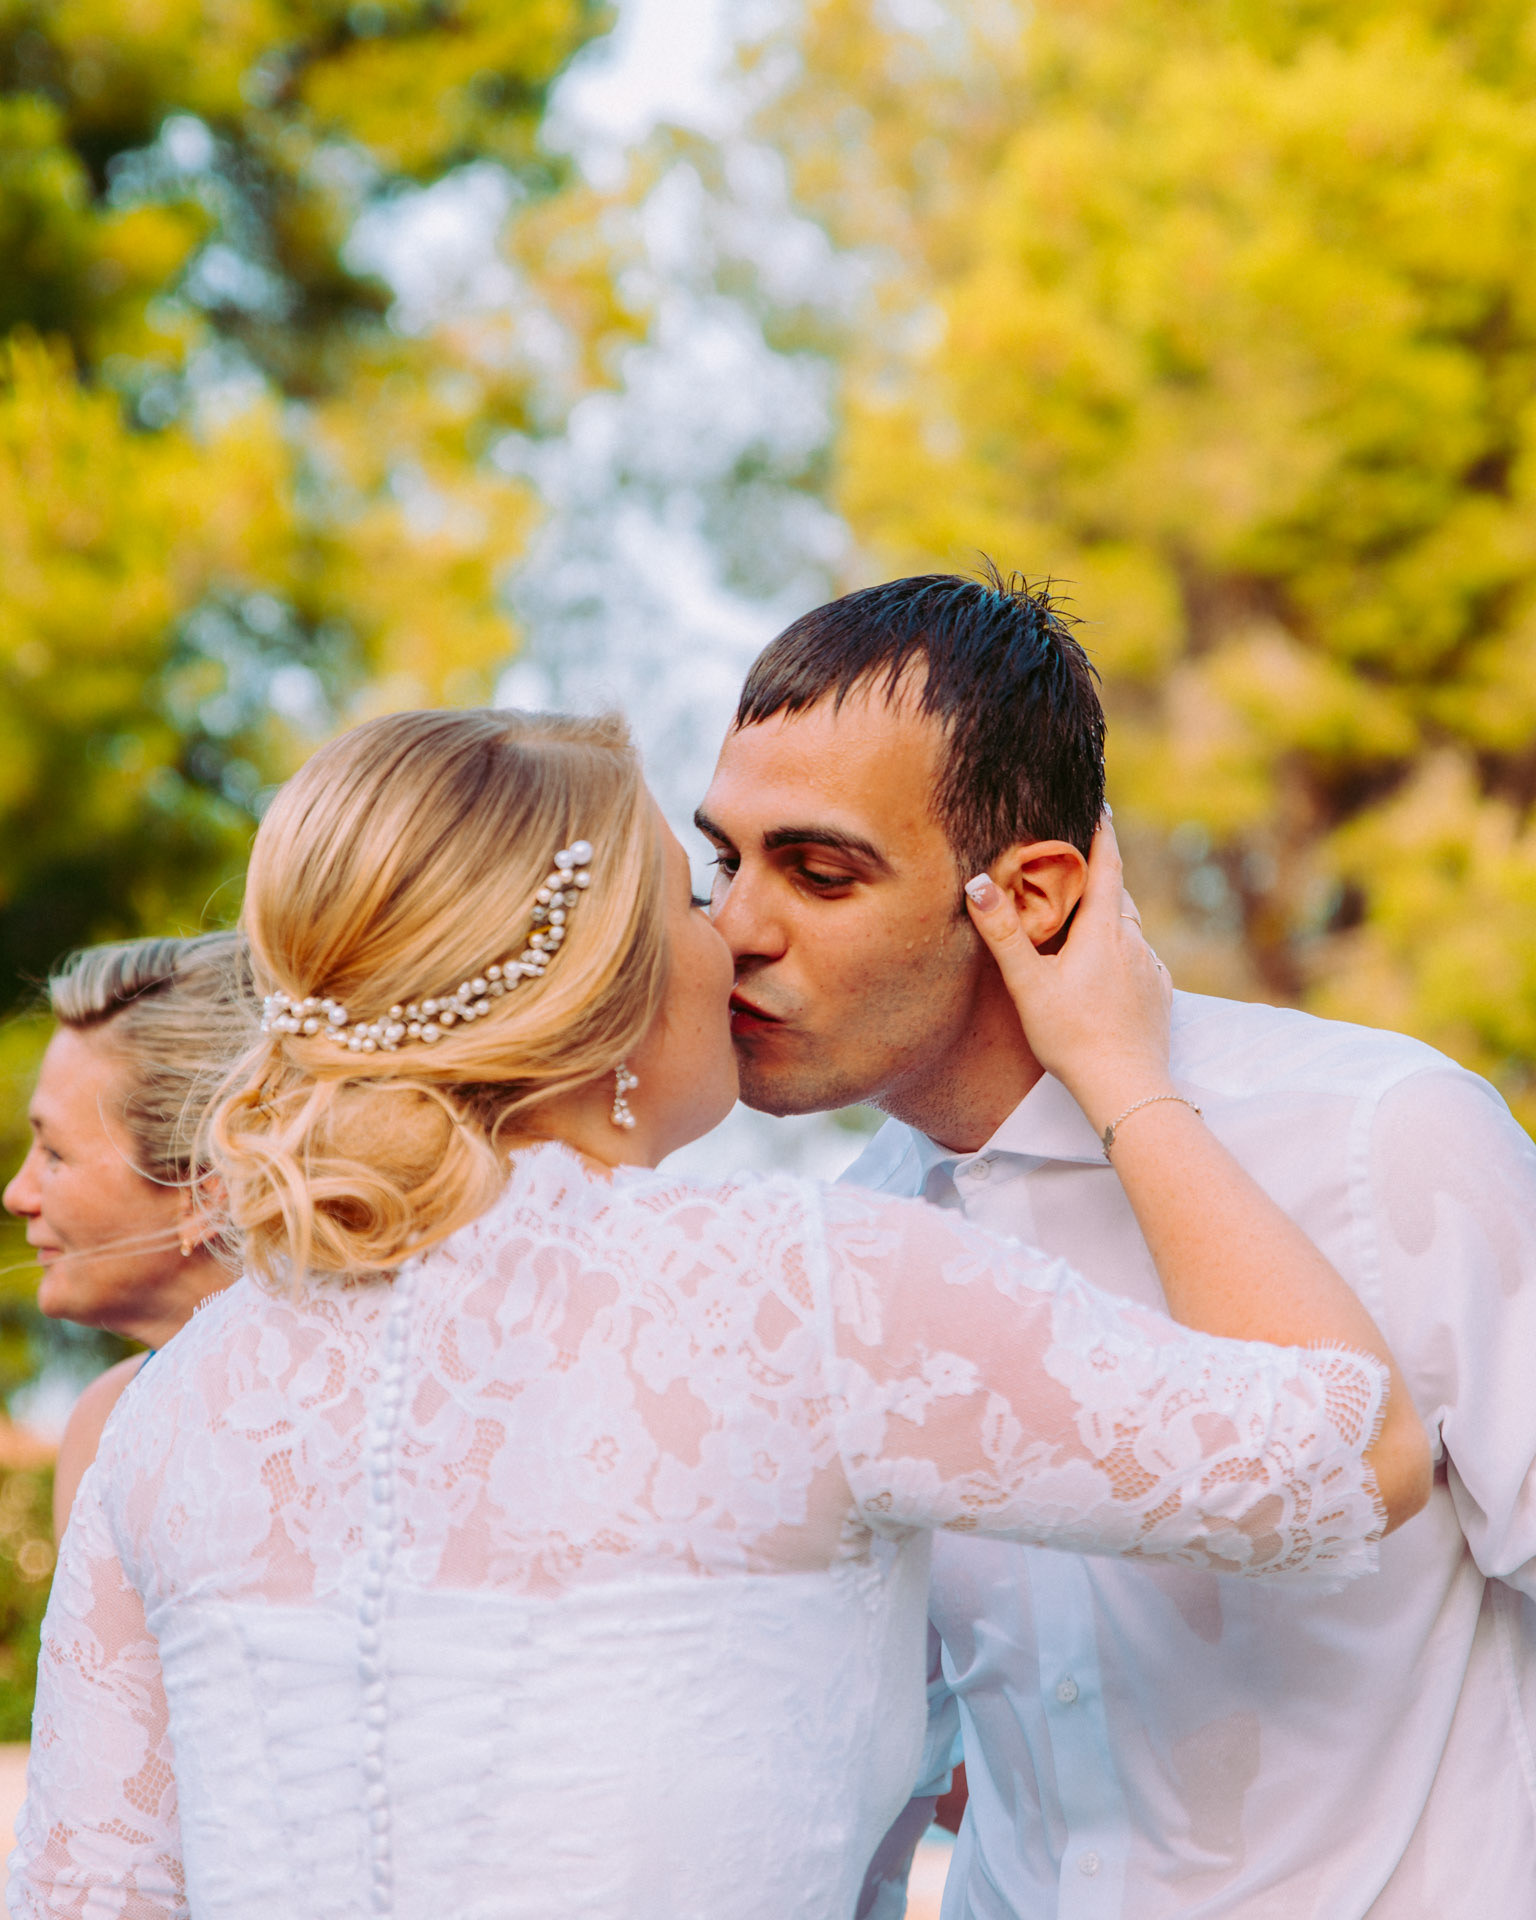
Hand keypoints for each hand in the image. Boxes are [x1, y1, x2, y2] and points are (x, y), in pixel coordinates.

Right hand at [964, 817, 1172, 1130]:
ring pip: (1128, 928)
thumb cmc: (1073, 1036)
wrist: (1126, 1087)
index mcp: (1105, 930)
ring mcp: (1150, 968)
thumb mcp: (1029, 984)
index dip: (1101, 832)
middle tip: (1075, 864)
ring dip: (1108, 917)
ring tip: (1084, 919)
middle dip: (1098, 876)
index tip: (1099, 805)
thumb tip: (978, 883)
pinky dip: (1121, 952)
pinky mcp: (1159, 994)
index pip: (1107, 865)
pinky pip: (1139, 959)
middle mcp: (1134, 941)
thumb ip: (1004, 934)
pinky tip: (1106, 971)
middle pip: (1117, 895)